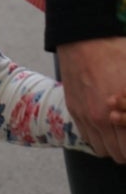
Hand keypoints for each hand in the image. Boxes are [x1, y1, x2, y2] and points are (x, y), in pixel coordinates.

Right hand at [58, 37, 125, 161]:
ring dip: (114, 145)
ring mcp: (84, 116)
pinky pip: (87, 137)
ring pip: (102, 150)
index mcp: (119, 115)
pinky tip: (108, 124)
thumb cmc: (118, 54)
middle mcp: (100, 120)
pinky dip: (99, 137)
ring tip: (123, 133)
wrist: (84, 39)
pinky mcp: (73, 109)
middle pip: (119, 155)